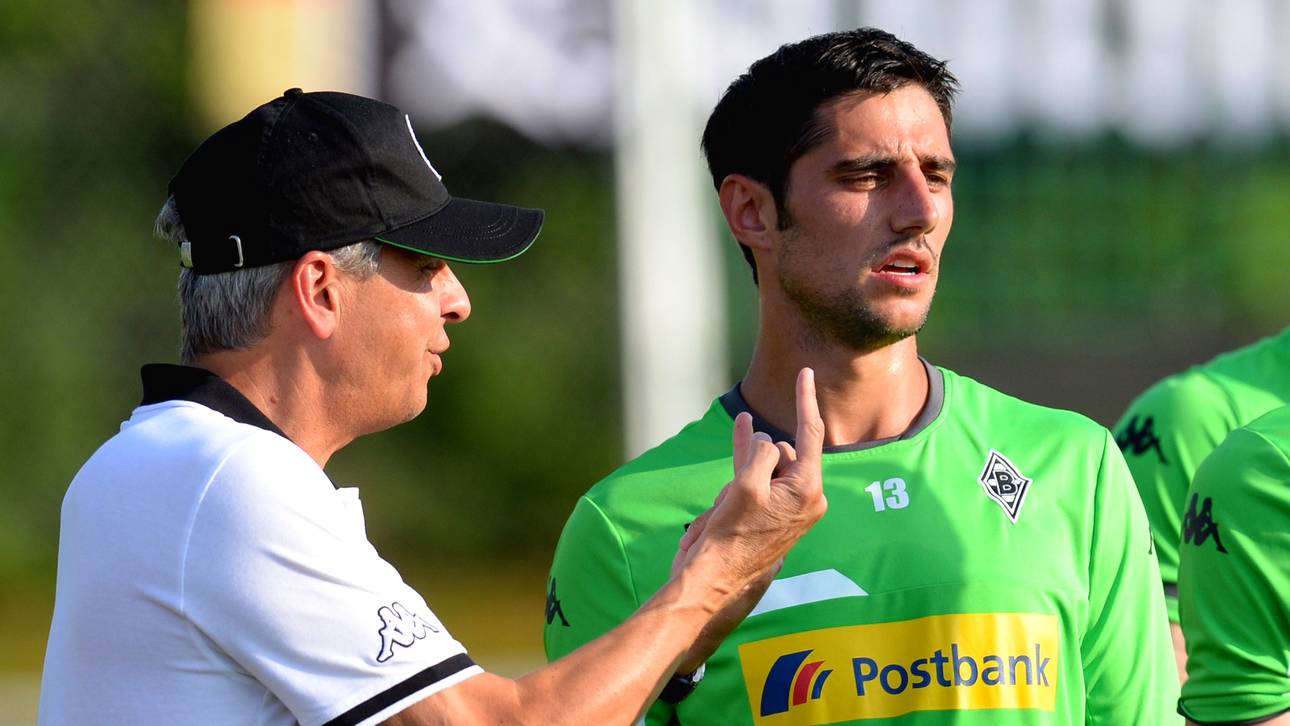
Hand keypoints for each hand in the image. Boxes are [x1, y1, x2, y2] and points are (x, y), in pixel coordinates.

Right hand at [675, 367, 826, 620]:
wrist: (717, 580)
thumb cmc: (732, 535)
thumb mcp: (746, 484)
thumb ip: (758, 451)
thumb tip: (762, 437)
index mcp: (808, 489)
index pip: (809, 433)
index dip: (806, 400)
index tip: (807, 372)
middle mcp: (806, 497)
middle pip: (781, 451)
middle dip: (754, 457)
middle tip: (736, 497)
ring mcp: (790, 506)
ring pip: (764, 466)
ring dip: (741, 473)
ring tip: (725, 509)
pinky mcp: (772, 512)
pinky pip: (760, 478)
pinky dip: (748, 460)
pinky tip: (738, 428)